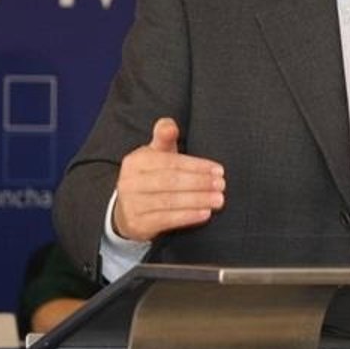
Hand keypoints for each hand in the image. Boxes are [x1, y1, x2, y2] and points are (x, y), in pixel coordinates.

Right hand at [112, 118, 224, 241]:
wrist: (128, 210)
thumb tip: (169, 125)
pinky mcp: (138, 224)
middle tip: (221, 185)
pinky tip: (205, 214)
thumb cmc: (151, 176)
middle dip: (199, 183)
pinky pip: (166, 219)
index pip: (170, 162)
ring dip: (197, 200)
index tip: (217, 170)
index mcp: (136, 161)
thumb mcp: (156, 154)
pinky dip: (187, 217)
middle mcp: (130, 182)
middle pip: (170, 181)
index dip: (196, 166)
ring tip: (218, 199)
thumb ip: (164, 137)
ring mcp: (132, 204)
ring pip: (170, 201)